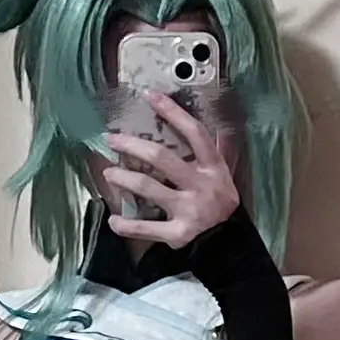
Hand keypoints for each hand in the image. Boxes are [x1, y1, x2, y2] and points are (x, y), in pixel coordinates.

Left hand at [101, 91, 240, 248]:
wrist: (230, 244)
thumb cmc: (221, 204)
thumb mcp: (225, 176)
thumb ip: (218, 151)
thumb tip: (219, 125)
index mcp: (213, 168)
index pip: (194, 133)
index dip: (173, 112)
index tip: (150, 96)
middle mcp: (201, 186)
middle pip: (163, 158)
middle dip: (134, 146)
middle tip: (113, 140)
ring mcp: (189, 210)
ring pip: (150, 188)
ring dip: (124, 178)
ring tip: (109, 173)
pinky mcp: (179, 234)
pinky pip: (147, 228)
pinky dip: (127, 225)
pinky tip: (114, 220)